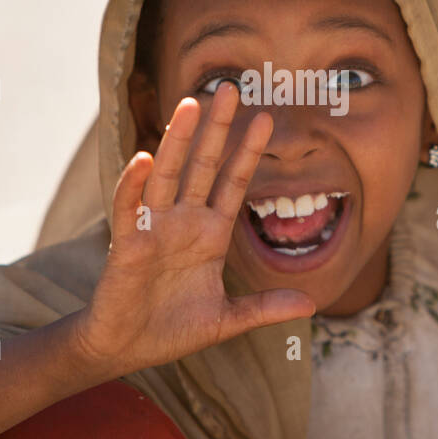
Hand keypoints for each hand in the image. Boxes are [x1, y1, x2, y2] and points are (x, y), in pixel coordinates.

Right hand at [71, 81, 314, 378]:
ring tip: (191, 104)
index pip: (232, 182)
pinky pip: (131, 206)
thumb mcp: (227, 320)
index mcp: (209, 234)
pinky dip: (135, 183)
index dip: (248, 151)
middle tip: (230, 89)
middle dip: (215, 129)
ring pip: (167, 174)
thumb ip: (265, 308)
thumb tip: (312, 305)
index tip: (266, 117)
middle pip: (201, 165)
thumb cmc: (171, 329)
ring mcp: (155, 229)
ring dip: (178, 139)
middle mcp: (183, 222)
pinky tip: (145, 158)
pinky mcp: (127, 244)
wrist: (126, 349)